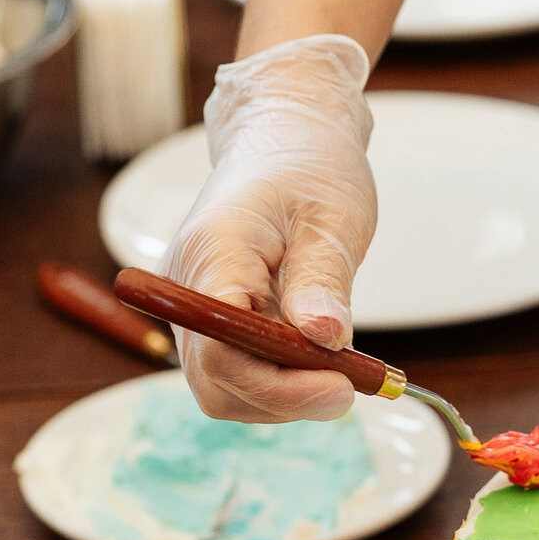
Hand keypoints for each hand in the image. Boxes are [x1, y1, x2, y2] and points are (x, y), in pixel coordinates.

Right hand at [166, 33, 375, 423]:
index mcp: (213, 252)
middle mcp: (184, 288)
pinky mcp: (208, 323)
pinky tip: (318, 360)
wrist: (283, 141)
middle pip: (216, 381)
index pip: (222, 347)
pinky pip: (234, 375)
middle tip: (353, 385)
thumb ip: (323, 280)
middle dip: (285, 398)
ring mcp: (191, 310)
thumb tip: (326, 341)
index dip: (279, 383)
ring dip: (285, 398)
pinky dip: (279, 384)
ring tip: (342, 368)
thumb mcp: (333, 217)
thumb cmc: (310, 168)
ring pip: (224, 389)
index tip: (342, 386)